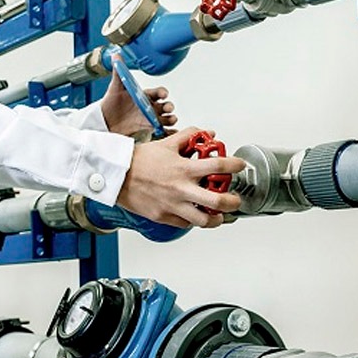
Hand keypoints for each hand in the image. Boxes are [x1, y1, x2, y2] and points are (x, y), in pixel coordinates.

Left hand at [100, 72, 177, 138]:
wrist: (104, 120)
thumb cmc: (111, 102)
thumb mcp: (116, 86)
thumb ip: (118, 71)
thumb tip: (116, 55)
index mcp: (144, 95)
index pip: (158, 92)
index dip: (162, 92)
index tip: (163, 94)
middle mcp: (149, 106)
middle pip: (165, 105)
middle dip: (169, 106)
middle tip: (168, 108)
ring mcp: (149, 118)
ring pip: (166, 117)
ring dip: (171, 118)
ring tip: (170, 119)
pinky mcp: (147, 128)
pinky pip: (162, 130)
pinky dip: (169, 131)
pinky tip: (171, 132)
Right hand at [116, 128, 243, 227]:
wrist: (117, 176)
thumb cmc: (139, 160)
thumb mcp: (167, 143)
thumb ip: (190, 136)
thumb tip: (209, 133)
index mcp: (184, 168)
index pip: (219, 166)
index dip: (235, 165)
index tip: (240, 166)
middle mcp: (181, 189)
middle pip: (217, 201)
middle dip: (233, 202)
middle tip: (235, 199)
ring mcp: (173, 205)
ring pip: (204, 220)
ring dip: (216, 219)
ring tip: (220, 215)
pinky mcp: (164, 217)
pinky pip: (186, 224)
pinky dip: (194, 221)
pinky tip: (196, 215)